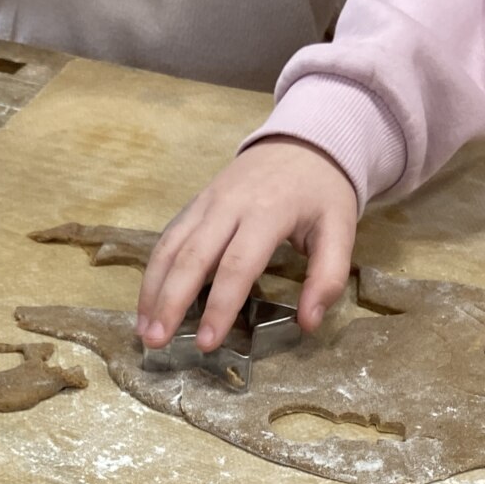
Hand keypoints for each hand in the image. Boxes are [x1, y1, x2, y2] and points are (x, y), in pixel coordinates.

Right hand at [137, 138, 357, 351]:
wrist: (301, 141)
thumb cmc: (321, 191)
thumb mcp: (340, 229)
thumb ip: (328, 277)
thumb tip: (308, 323)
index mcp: (267, 213)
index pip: (237, 266)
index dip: (220, 307)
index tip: (206, 343)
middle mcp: (228, 206)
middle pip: (191, 258)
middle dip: (170, 303)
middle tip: (156, 342)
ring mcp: (206, 203)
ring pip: (170, 248)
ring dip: (152, 290)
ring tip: (144, 329)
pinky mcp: (195, 204)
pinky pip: (168, 238)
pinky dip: (153, 271)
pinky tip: (148, 301)